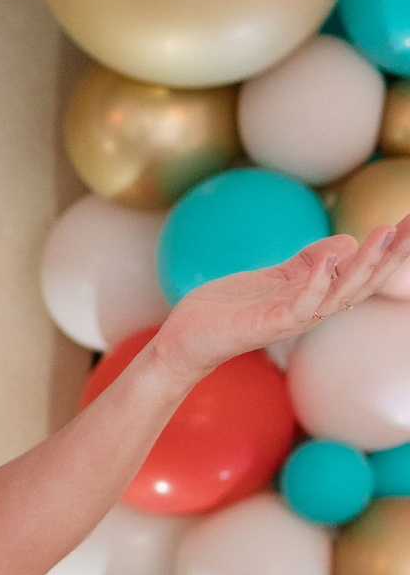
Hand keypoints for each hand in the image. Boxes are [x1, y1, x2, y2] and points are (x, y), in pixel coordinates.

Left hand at [153, 216, 409, 383]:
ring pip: (338, 295)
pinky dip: (315, 284)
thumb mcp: (275, 278)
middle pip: (362, 285)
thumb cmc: (229, 310)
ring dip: (363, 266)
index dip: (389, 252)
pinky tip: (328, 261)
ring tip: (382, 235)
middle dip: (390, 256)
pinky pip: (298, 308)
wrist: (184, 339)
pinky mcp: (263, 327)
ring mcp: (288, 321)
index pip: (362, 274)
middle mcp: (310, 311)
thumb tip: (347, 243)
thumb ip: (309, 262)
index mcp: (314, 298)